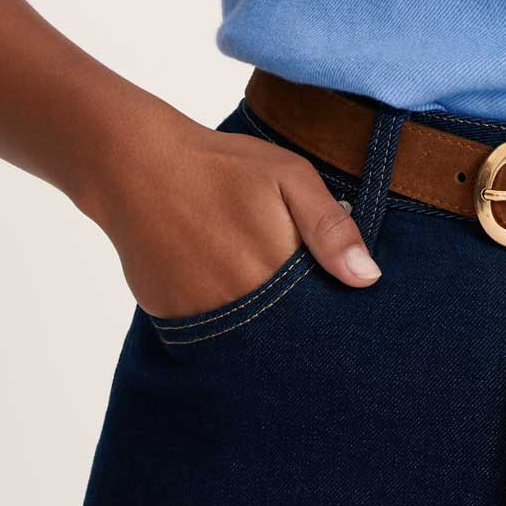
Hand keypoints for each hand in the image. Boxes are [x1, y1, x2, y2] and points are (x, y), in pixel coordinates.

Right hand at [83, 114, 383, 318]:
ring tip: (248, 278)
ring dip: (259, 323)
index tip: (337, 305)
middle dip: (297, 324)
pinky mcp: (172, 322)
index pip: (320, 318)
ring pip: (248, 339)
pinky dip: (221, 319)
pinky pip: (209, 335)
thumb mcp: (288, 176)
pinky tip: (217, 281)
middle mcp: (242, 305)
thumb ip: (330, 227)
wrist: (137, 166)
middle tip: (292, 289)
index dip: (331, 311)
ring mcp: (204, 318)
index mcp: (278, 270)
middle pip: (286, 336)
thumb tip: (367, 278)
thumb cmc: (221, 166)